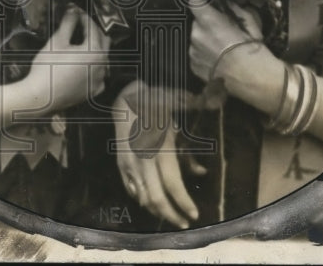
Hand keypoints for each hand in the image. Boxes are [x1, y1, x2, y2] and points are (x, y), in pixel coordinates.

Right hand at [20, 5, 109, 113]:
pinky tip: (85, 63)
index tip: (75, 11)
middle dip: (93, 30)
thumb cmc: (47, 68)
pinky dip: (94, 66)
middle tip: (80, 24)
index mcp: (94, 51)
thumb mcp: (57, 41)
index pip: (92, 27)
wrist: (40, 97)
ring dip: (95, 47)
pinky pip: (99, 74)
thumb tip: (73, 10)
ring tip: (81, 42)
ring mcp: (99, 80)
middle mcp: (102, 65)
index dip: (83, 17)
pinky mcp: (93, 91)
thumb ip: (68, 23)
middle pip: (103, 41)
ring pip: (103, 57)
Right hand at [113, 81, 204, 228]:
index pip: (172, 184)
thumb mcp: (178, 127)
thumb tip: (202, 173)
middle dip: (171, 215)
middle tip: (184, 223)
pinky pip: (132, 190)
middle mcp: (143, 160)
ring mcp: (129, 164)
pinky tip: (153, 204)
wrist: (126, 99)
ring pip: (143, 198)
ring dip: (158, 211)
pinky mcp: (120, 165)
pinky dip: (143, 201)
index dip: (183, 202)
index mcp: (160, 149)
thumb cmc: (157, 108)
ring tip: (172, 216)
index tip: (195, 214)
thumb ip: (188, 152)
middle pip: (156, 198)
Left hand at [188, 0, 263, 83]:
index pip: (194, 1)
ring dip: (204, 41)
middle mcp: (195, 34)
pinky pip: (196, 55)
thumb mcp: (249, 22)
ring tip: (220, 50)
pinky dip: (204, 56)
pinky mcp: (193, 67)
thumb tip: (227, 3)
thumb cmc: (253, 48)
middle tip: (220, 31)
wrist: (254, 79)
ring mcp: (192, 52)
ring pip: (196, 40)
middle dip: (206, 24)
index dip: (200, 2)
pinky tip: (218, 61)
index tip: (206, 4)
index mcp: (208, 20)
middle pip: (196, 23)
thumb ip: (234, 9)